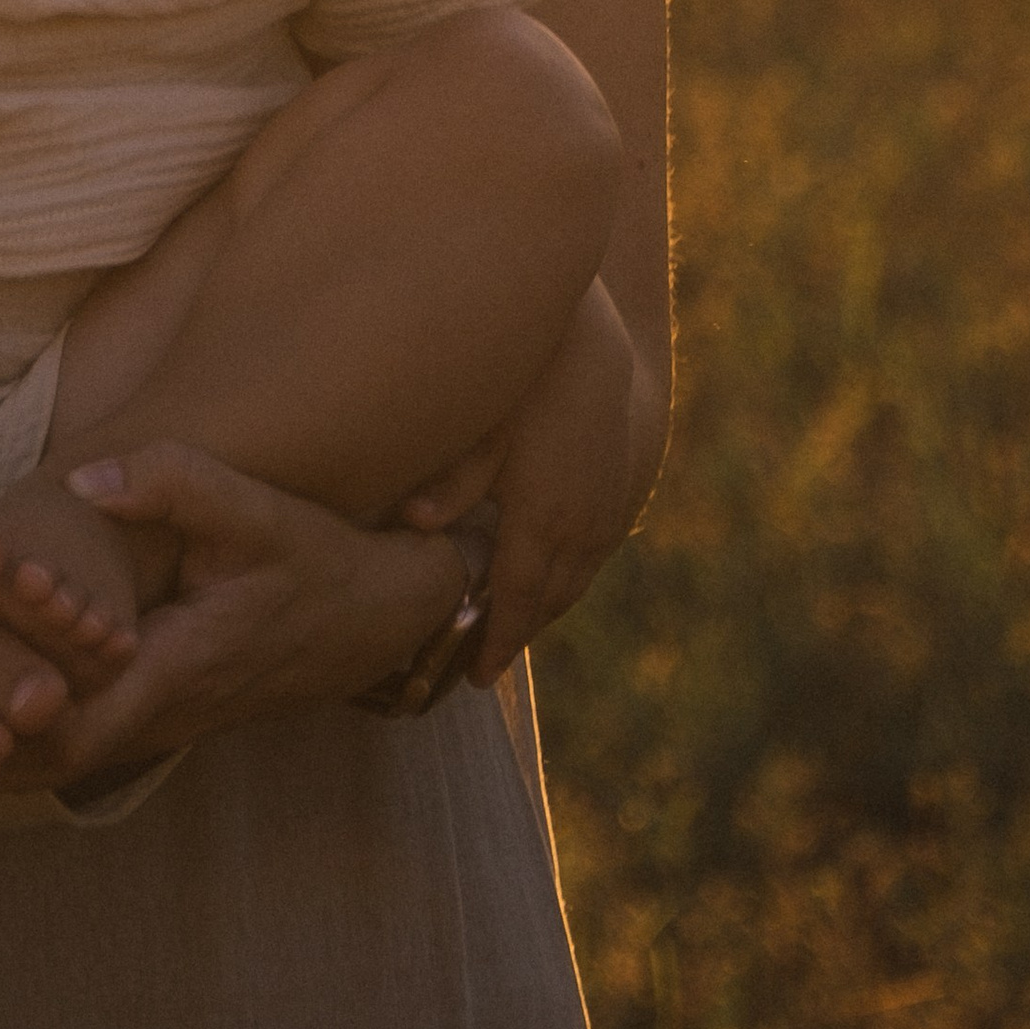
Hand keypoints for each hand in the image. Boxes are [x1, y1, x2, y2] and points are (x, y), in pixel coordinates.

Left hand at [0, 444, 470, 790]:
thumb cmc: (308, 557)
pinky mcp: (152, 717)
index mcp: (175, 668)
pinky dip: (22, 727)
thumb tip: (79, 481)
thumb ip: (170, 483)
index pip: (71, 718)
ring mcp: (155, 726)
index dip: (2, 699)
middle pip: (42, 751)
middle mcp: (159, 715)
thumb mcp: (253, 508)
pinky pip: (73, 738)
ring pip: (54, 755)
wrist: (368, 617)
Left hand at [399, 276, 646, 683]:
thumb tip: (412, 524)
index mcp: (542, 518)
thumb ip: (451, 478)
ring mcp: (604, 514)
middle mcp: (580, 527)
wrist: (601, 349)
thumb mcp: (484, 425)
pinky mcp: (617, 497)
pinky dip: (565, 581)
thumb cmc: (530, 382)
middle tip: (484, 666)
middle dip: (516, 637)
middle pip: (547, 603)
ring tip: (508, 631)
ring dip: (543, 612)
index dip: (497, 643)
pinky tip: (543, 580)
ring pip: (573, 584)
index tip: (476, 680)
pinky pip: (591, 559)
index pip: (516, 601)